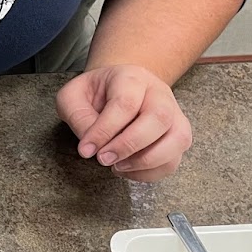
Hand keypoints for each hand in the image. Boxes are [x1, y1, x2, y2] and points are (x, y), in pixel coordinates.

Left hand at [55, 64, 192, 181]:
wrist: (115, 89)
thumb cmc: (93, 94)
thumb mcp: (72, 97)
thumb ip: (77, 116)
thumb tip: (91, 145)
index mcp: (132, 78)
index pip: (125, 103)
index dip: (104, 131)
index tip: (85, 150)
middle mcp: (159, 93)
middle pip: (159, 118)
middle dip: (129, 145)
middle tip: (103, 159)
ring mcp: (174, 114)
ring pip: (177, 140)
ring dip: (146, 161)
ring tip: (117, 167)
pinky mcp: (178, 136)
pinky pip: (174, 159)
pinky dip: (151, 172)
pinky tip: (128, 170)